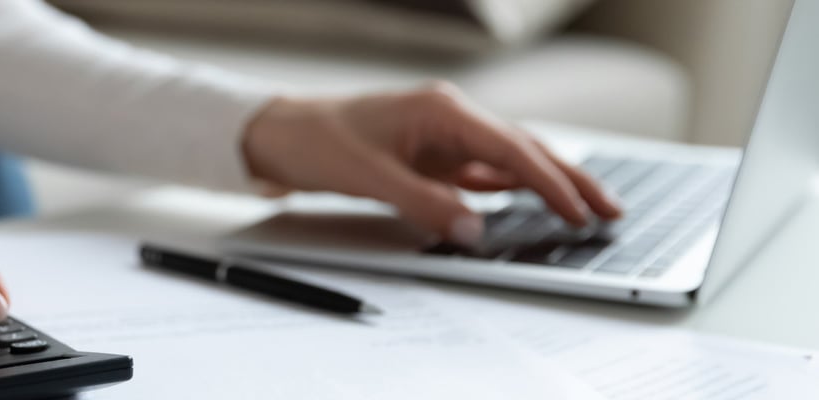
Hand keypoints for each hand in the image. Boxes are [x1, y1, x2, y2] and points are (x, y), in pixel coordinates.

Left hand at [242, 82, 622, 245]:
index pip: (511, 149)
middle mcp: (449, 118)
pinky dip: (510, 187)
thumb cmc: (317, 141)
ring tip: (586, 209)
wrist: (279, 132)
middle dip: (568, 179)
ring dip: (545, 183)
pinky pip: (481, 172)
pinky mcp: (431, 155)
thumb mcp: (370, 177)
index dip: (551, 183)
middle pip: (522, 150)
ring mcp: (442, 137)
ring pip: (507, 161)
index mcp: (443, 111)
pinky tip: (532, 200)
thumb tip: (473, 230)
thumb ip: (425, 204)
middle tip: (610, 211)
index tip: (580, 211)